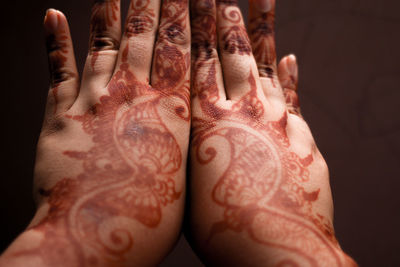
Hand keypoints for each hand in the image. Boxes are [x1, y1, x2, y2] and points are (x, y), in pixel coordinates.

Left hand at [0, 0, 189, 265]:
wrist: (96, 237)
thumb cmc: (150, 216)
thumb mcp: (186, 174)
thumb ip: (192, 139)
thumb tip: (214, 119)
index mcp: (167, 111)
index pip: (180, 50)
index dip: (186, 16)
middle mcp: (132, 96)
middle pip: (146, 37)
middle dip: (156, 2)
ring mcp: (93, 100)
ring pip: (106, 43)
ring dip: (114, 10)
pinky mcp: (60, 115)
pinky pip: (58, 69)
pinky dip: (56, 41)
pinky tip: (55, 14)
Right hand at [188, 0, 356, 264]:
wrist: (275, 249)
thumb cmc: (223, 229)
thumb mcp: (191, 186)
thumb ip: (190, 152)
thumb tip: (184, 134)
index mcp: (208, 125)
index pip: (200, 66)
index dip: (196, 33)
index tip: (192, 6)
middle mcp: (242, 113)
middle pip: (230, 56)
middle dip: (221, 22)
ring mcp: (276, 121)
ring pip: (264, 65)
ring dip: (256, 34)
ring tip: (252, 4)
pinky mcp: (301, 137)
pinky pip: (294, 97)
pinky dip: (291, 76)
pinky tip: (291, 57)